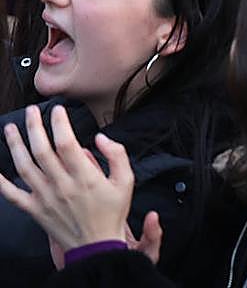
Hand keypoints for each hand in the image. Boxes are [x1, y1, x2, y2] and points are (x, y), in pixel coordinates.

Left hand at [0, 106, 161, 265]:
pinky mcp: (35, 209)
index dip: (59, 124)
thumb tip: (100, 137)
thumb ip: (117, 155)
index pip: (66, 144)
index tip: (58, 110)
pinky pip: (11, 195)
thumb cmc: (112, 211)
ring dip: (15, 145)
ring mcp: (45, 198)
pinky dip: (0, 182)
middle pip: (42, 151)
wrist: (96, 244)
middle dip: (34, 127)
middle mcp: (61, 185)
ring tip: (10, 128)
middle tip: (32, 111)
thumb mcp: (126, 181)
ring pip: (24, 167)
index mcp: (85, 177)